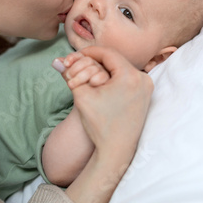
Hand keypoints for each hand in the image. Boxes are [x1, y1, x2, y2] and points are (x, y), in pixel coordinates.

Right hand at [53, 46, 153, 202]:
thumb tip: (55, 61)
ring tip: (90, 74)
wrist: (116, 151)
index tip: (77, 54)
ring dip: (106, 69)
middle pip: (116, 60)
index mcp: (130, 76)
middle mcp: (143, 79)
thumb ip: (69, 74)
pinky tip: (102, 84)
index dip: (90, 51)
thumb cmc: (99, 125)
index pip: (107, 53)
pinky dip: (115, 79)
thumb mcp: (81, 95)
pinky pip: (128, 80)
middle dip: (97, 61)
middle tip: (81, 62)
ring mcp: (147, 89)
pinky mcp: (147, 97)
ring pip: (122, 70)